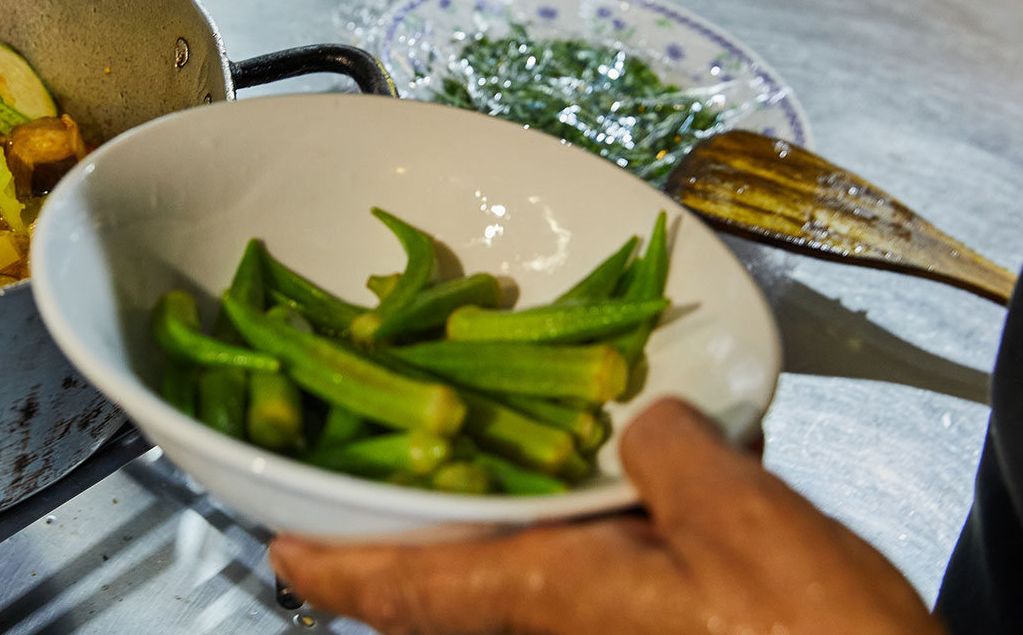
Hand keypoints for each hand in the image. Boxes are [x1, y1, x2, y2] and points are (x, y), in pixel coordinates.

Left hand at [270, 399, 942, 634]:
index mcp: (557, 602)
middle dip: (401, 558)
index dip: (337, 569)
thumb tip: (640, 420)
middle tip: (365, 504)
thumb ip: (671, 452)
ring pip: (508, 600)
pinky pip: (573, 597)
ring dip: (476, 551)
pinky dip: (554, 552)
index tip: (279, 553)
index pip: (411, 591)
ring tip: (463, 493)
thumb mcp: (743, 519)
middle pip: (448, 601)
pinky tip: (592, 511)